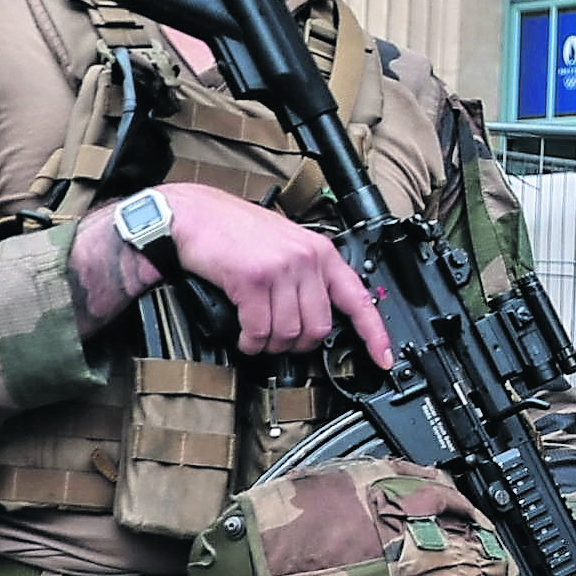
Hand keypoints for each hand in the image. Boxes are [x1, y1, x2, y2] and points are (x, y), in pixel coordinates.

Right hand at [102, 185, 395, 365]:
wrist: (192, 215)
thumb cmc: (233, 232)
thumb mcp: (284, 245)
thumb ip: (306, 276)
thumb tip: (317, 319)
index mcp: (321, 252)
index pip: (359, 299)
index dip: (375, 335)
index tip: (383, 360)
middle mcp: (306, 259)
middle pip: (319, 328)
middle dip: (298, 346)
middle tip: (279, 342)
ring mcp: (281, 268)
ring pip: (289, 333)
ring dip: (270, 346)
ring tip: (257, 338)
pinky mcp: (253, 280)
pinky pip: (260, 330)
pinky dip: (251, 342)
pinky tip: (244, 337)